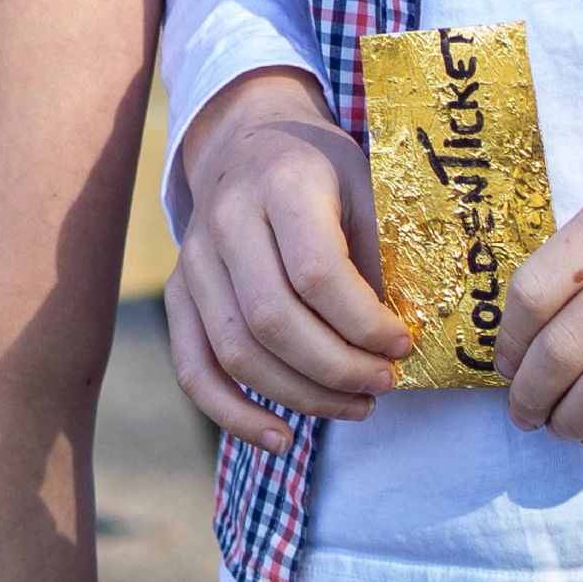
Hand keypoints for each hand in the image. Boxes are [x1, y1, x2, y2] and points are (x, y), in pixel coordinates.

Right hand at [163, 68, 411, 453]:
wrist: (247, 142)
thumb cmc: (322, 171)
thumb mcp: (364, 187)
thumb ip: (377, 255)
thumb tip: (399, 343)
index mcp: (282, 184)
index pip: (318, 273)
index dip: (364, 323)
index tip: (404, 345)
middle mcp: (227, 220)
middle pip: (274, 320)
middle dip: (337, 369)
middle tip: (384, 385)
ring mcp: (193, 261)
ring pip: (237, 352)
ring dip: (301, 396)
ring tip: (355, 407)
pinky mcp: (178, 295)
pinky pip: (194, 368)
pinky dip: (232, 414)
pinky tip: (278, 439)